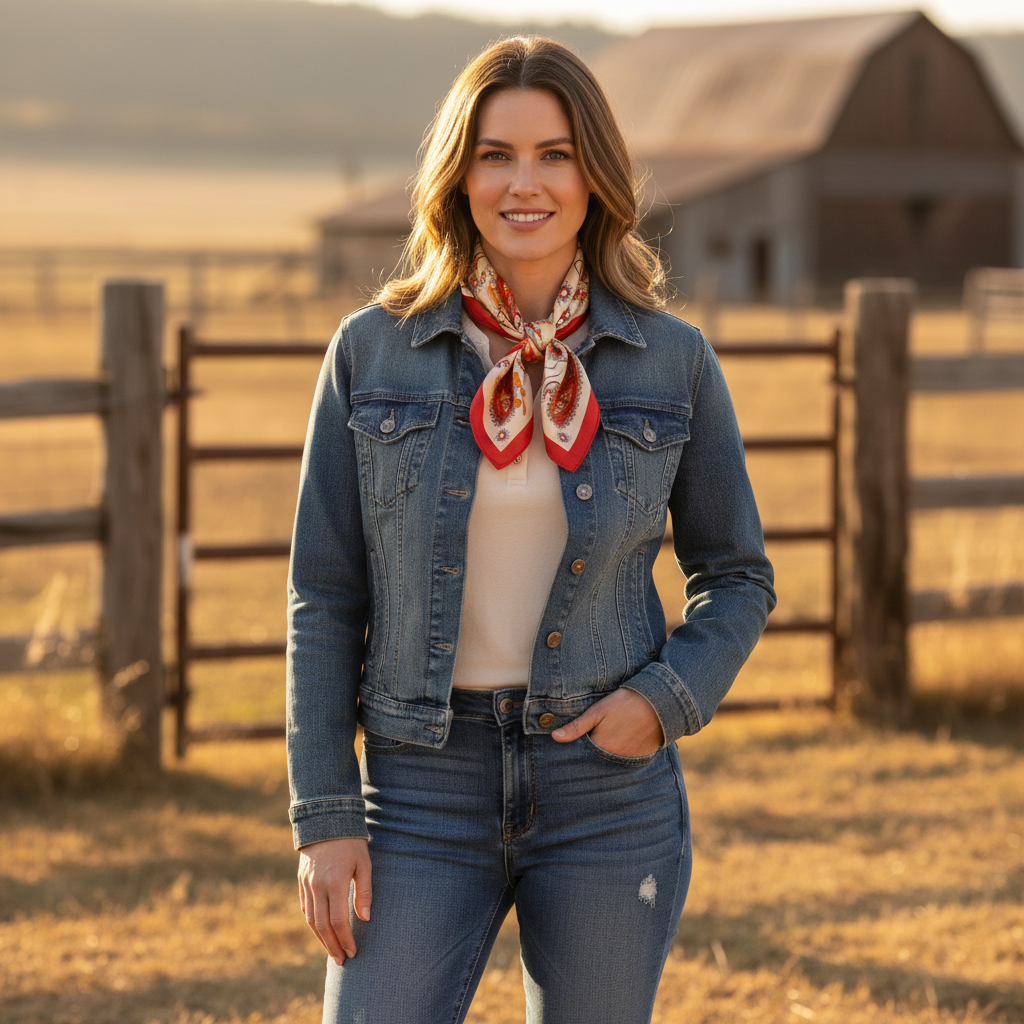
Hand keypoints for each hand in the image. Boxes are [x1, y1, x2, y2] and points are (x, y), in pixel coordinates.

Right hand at [297, 837, 371, 965]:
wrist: (326, 820)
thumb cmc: (351, 842)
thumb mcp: (364, 864)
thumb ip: (364, 892)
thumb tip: (365, 918)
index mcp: (335, 882)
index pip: (339, 921)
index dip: (346, 940)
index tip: (353, 952)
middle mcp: (317, 886)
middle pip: (322, 926)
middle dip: (332, 946)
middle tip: (342, 960)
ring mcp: (306, 884)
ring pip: (311, 920)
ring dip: (321, 939)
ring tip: (332, 951)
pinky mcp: (301, 881)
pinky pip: (305, 908)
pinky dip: (312, 923)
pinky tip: (321, 931)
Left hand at [552, 688, 663, 756]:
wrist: (659, 702)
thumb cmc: (625, 703)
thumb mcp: (598, 711)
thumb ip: (576, 726)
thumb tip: (555, 737)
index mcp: (601, 747)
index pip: (583, 754)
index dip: (581, 745)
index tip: (580, 740)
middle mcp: (614, 758)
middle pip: (597, 758)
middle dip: (594, 751)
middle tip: (599, 734)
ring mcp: (629, 759)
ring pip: (611, 759)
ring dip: (609, 752)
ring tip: (612, 735)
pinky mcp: (641, 757)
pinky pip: (626, 759)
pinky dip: (623, 752)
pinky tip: (624, 739)